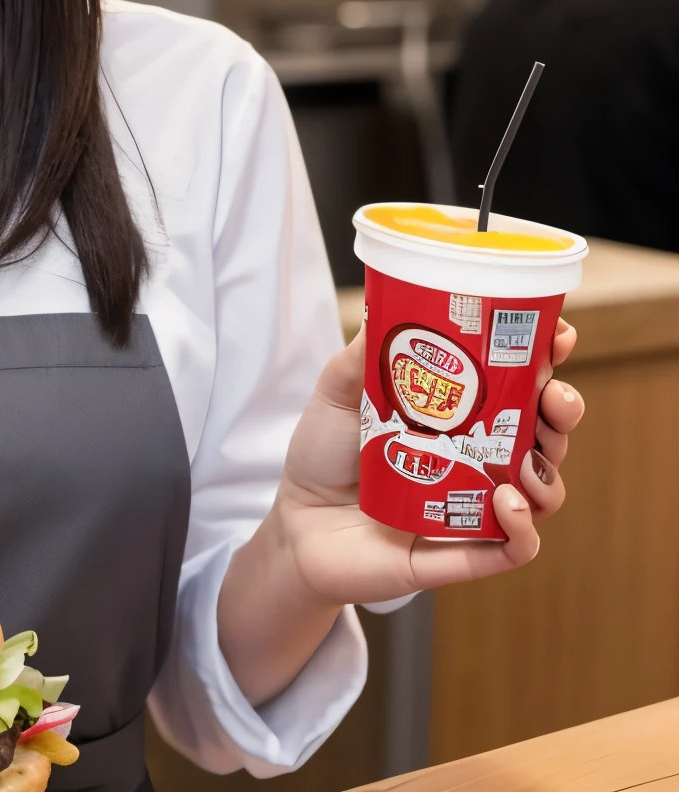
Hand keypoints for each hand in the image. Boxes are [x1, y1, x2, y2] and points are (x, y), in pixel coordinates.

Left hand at [217, 319, 583, 704]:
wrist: (297, 520)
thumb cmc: (323, 454)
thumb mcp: (337, 393)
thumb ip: (361, 355)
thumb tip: (384, 307)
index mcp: (457, 413)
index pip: (519, 385)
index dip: (545, 361)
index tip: (558, 338)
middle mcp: (476, 457)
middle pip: (545, 434)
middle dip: (563, 411)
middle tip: (554, 395)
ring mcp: (474, 505)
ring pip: (543, 491)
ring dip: (549, 473)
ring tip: (526, 459)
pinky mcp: (461, 552)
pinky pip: (513, 548)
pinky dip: (522, 529)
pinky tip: (506, 503)